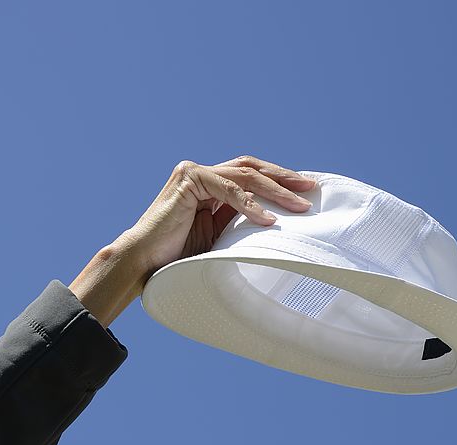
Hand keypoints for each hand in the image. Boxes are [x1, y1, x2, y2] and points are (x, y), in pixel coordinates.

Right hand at [124, 155, 315, 275]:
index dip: (279, 182)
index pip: (251, 176)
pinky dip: (250, 204)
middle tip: (310, 188)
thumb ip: (241, 222)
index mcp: (211, 186)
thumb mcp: (221, 237)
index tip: (305, 193)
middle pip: (251, 168)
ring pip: (244, 175)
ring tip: (298, 205)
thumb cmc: (180, 257)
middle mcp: (202, 174)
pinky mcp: (187, 179)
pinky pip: (227, 189)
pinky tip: (268, 219)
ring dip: (275, 189)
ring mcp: (194, 173)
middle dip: (283, 178)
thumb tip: (277, 222)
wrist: (145, 263)